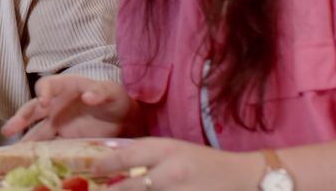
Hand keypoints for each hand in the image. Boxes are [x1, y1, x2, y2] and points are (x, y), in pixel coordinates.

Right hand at [2, 75, 136, 139]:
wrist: (124, 120)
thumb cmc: (114, 99)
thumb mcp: (112, 91)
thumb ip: (100, 91)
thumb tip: (88, 96)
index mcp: (65, 87)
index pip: (47, 85)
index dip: (43, 92)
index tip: (44, 103)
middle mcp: (56, 104)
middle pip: (33, 109)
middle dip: (20, 118)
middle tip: (9, 129)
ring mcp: (58, 123)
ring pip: (36, 130)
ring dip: (25, 139)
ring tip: (13, 150)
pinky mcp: (63, 139)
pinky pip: (49, 145)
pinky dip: (40, 152)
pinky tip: (31, 160)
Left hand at [95, 138, 259, 190]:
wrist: (241, 177)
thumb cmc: (202, 161)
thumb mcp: (173, 149)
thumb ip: (145, 154)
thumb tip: (111, 162)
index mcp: (166, 149)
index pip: (126, 157)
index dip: (105, 165)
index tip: (94, 169)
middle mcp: (171, 171)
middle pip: (130, 187)